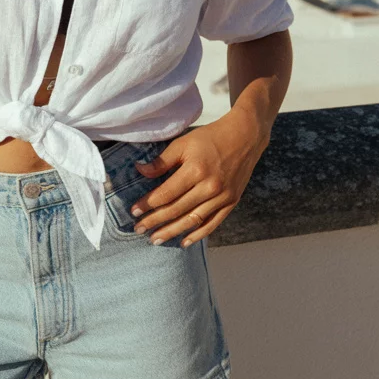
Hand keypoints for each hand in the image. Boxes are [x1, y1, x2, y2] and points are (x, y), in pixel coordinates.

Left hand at [129, 111, 269, 246]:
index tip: (134, 211)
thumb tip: (139, 171)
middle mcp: (209, 186)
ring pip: (192, 220)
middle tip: (139, 229)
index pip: (166, 194)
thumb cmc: (211, 138)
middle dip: (155, 221)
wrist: (245, 136)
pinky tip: (184, 241)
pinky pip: (212, 223)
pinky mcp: (231, 202)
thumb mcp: (183, 143)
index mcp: (195, 170)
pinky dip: (198, 235)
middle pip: (177, 210)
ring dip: (172, 232)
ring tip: (155, 239)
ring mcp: (222, 196)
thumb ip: (162, 161)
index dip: (148, 204)